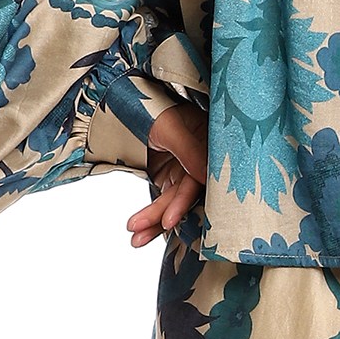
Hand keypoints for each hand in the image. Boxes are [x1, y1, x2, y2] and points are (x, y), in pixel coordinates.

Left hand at [125, 99, 207, 248]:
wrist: (132, 100)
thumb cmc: (154, 107)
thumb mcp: (170, 126)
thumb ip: (188, 149)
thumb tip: (207, 176)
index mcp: (207, 144)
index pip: (200, 177)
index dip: (184, 199)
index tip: (169, 219)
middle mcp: (199, 160)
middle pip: (183, 194)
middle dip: (161, 214)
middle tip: (141, 229)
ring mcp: (183, 171)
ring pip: (171, 202)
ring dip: (153, 221)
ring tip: (135, 238)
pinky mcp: (169, 178)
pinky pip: (162, 202)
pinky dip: (151, 217)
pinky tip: (139, 232)